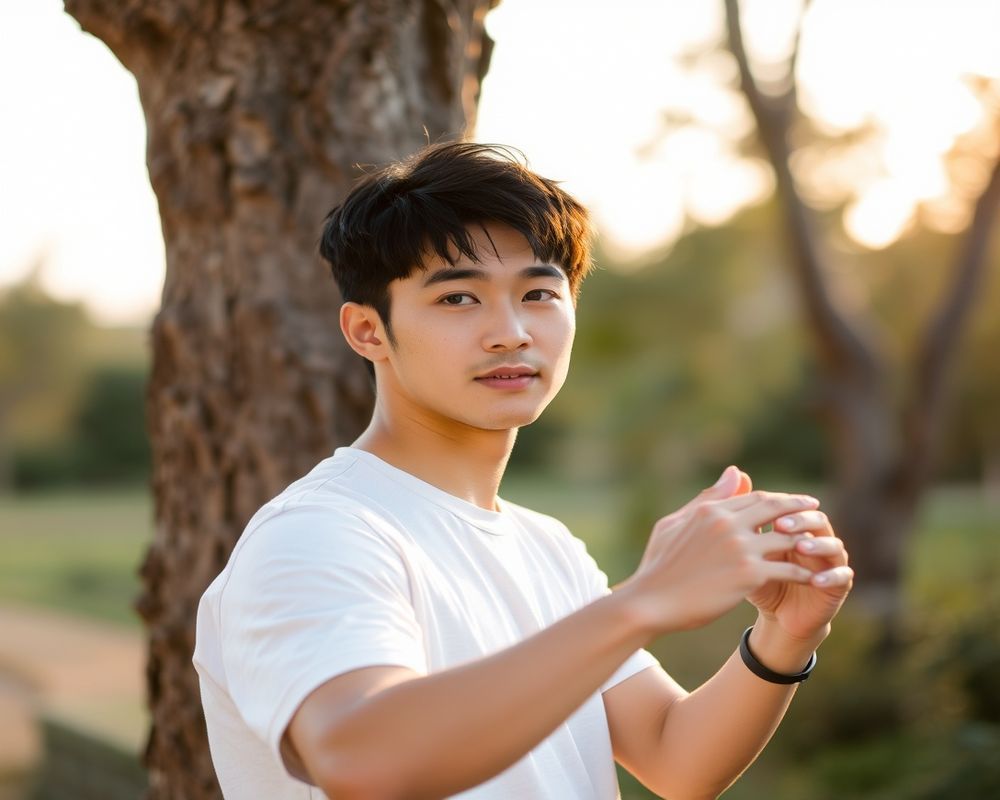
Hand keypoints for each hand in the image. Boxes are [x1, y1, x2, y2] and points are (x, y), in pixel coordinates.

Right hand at [621, 467, 823, 636]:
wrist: (651, 601)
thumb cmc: (658, 565)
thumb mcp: (675, 524)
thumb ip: (708, 499)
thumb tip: (736, 472)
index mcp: (711, 511)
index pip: (755, 496)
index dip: (779, 499)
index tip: (794, 502)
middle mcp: (728, 523)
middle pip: (775, 508)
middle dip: (800, 508)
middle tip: (817, 511)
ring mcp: (740, 548)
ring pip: (787, 537)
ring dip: (807, 539)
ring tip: (821, 545)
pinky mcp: (749, 575)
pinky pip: (788, 569)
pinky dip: (804, 572)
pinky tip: (813, 577)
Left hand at [746, 505, 852, 641]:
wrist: (776, 614)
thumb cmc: (757, 579)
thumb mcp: (744, 553)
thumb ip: (739, 523)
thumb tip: (731, 482)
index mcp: (795, 528)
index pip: (792, 507)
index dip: (779, 506)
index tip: (760, 509)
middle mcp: (817, 539)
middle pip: (817, 519)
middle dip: (800, 520)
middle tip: (781, 525)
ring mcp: (831, 561)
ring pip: (834, 545)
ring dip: (818, 545)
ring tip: (800, 548)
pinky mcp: (840, 584)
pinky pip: (843, 576)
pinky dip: (831, 576)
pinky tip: (815, 579)